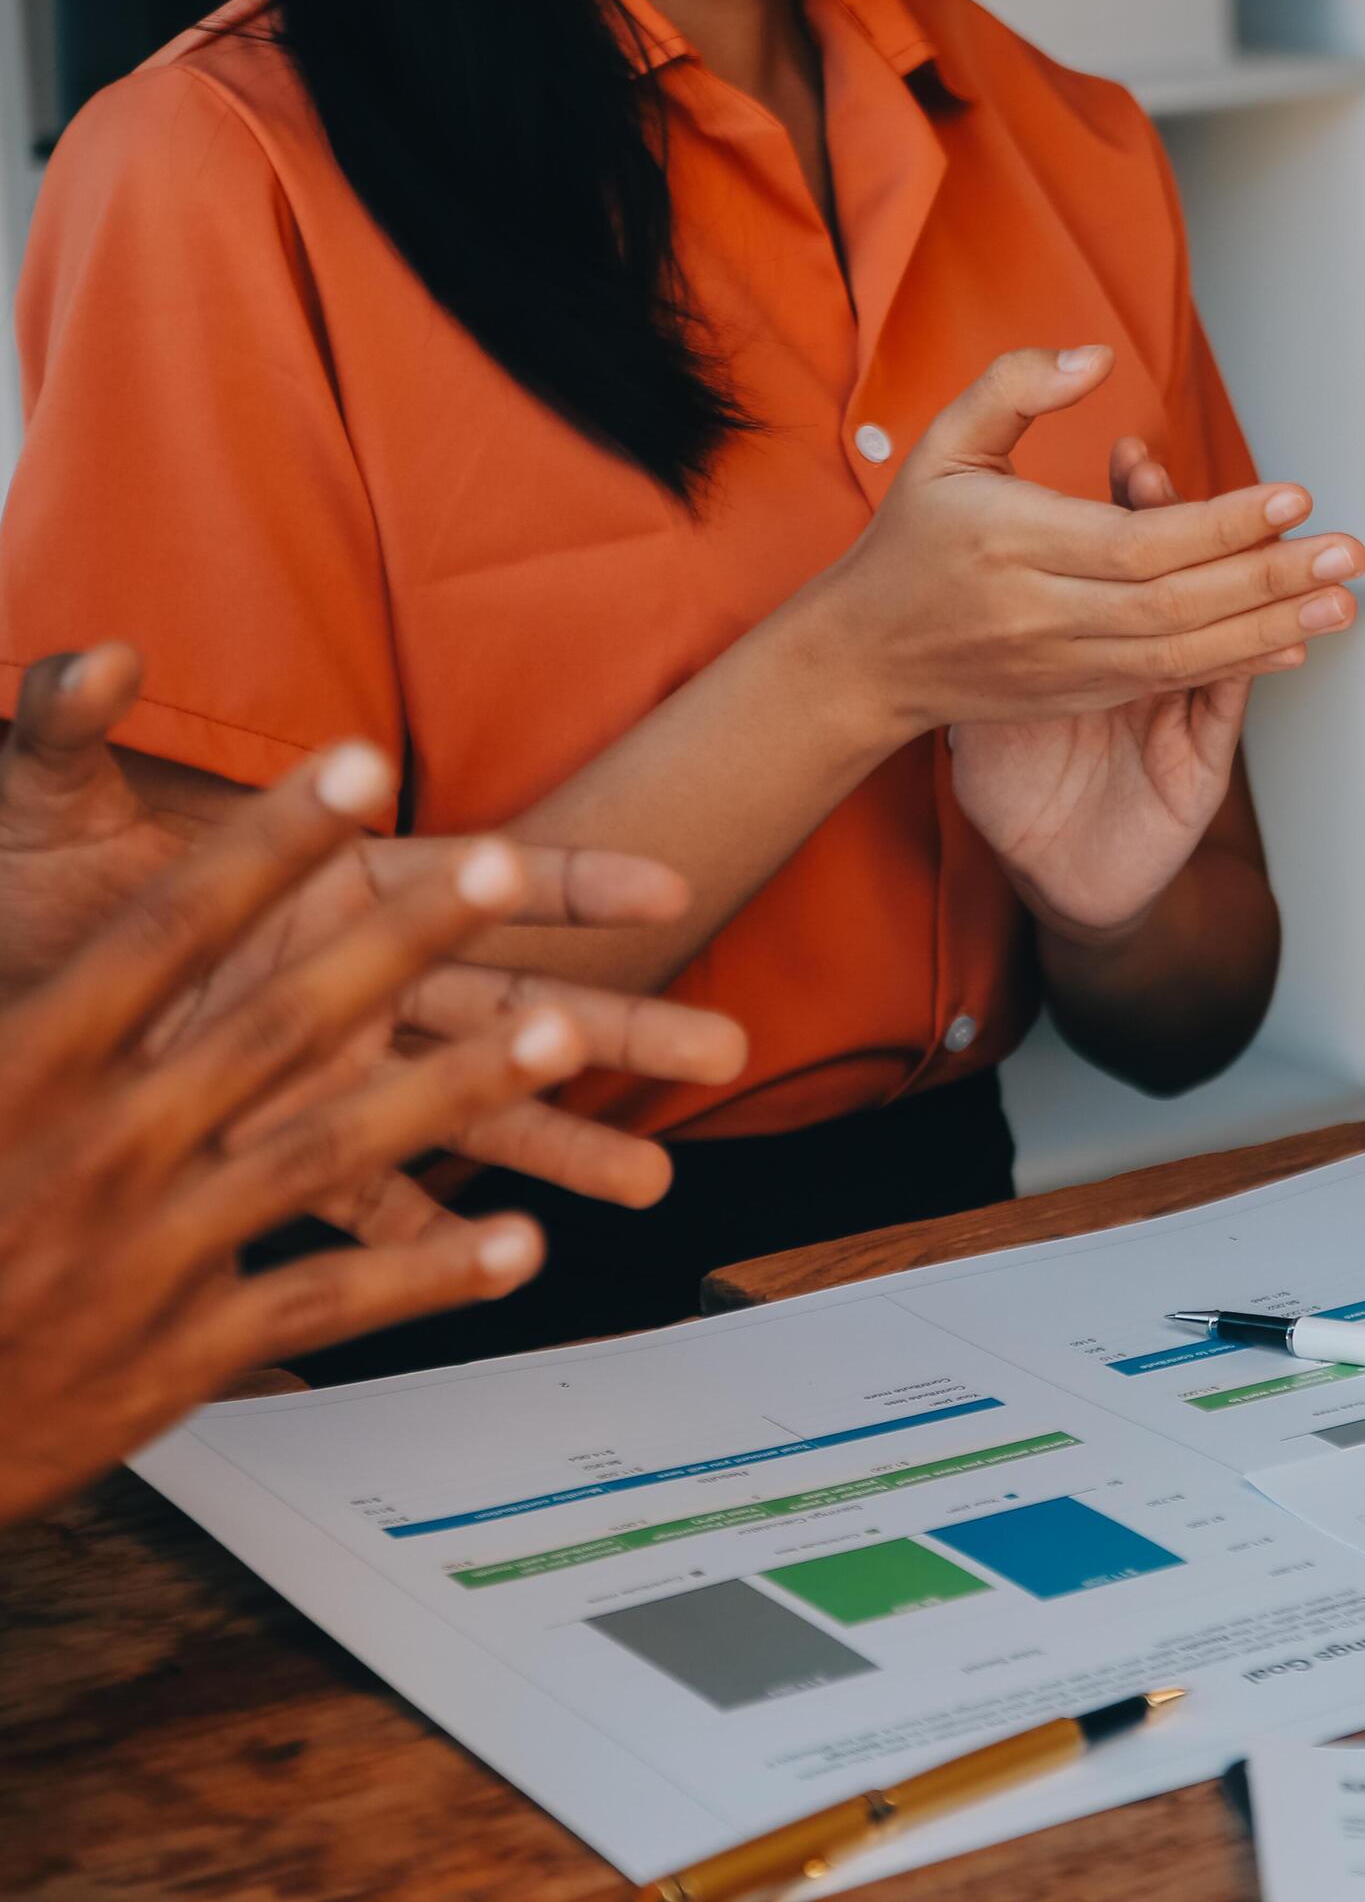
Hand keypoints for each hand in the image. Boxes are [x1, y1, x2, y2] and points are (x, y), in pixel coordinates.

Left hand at [0, 647, 747, 1239]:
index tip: (667, 889)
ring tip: (647, 1179)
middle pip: (513, 1000)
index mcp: (329, 883)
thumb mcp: (41, 800)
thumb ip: (71, 728)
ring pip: (467, 1107)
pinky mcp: (265, 1149)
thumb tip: (100, 662)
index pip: (478, 874)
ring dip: (558, 1143)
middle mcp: (348, 977)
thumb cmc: (16, 888)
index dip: (573, 884)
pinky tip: (500, 1258)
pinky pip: (367, 1200)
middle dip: (622, 1025)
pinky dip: (428, 1233)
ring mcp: (321, 1068)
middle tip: (723, 1046)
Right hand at [0, 746, 594, 1526]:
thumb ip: (9, 976)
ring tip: (562, 1034)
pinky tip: (525, 1242)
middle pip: (277, 1022)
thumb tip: (37, 759)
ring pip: (329, 1152)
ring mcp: (147, 1253)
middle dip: (400, 940)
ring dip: (455, 1090)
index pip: (169, 930)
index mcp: (28, 1066)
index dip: (269, 843)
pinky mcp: (180, 1353)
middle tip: (505, 864)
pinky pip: (326, 1300)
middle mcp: (99, 1149)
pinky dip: (428, 1274)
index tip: (359, 764)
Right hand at [807, 346, 1359, 741]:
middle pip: (1175, 602)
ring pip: (1182, 652)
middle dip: (1271, 579)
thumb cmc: (912, 539)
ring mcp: (1063, 664)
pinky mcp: (1078, 694)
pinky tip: (1293, 644)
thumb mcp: (942, 443)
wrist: (865, 659)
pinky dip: (1235, 666)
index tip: (1292, 496)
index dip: (1222, 524)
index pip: (1138, 541)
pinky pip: (1169, 682)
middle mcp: (1043, 613)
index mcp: (1012, 542)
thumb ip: (1014, 388)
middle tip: (1349, 554)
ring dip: (1271, 629)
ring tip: (1342, 602)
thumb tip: (1098, 359)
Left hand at [948, 440, 1356, 940]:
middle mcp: (1144, 665)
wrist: (1044, 872)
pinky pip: (1229, 706)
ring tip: (1275, 530)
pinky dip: (1257, 666)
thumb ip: (987, 632)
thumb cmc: (1013, 782)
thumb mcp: (981, 705)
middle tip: (1185, 469)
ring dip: (1257, 584)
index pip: (1130, 558)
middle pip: (1190, 583)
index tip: (1130, 459)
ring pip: (1225, 635)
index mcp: (1093, 642)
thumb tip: (981, 559)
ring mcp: (1178, 713)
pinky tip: (1289, 635)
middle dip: (1202, 526)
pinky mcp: (1199, 764)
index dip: (1138, 508)